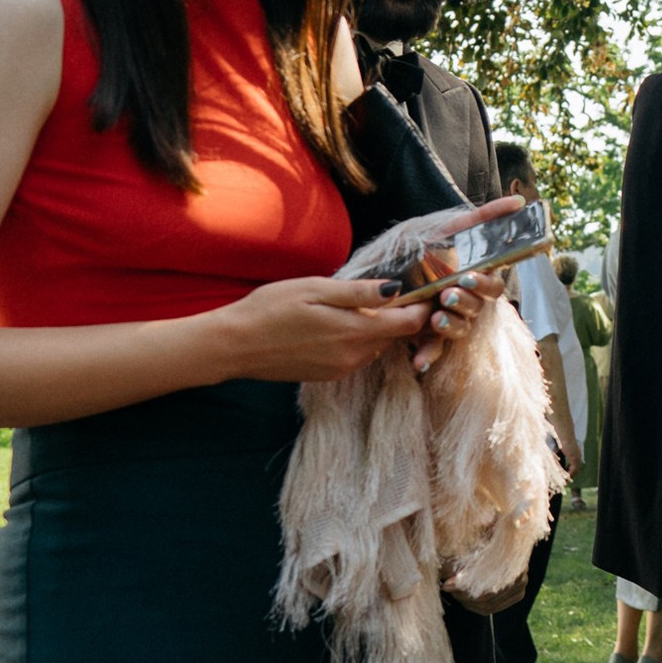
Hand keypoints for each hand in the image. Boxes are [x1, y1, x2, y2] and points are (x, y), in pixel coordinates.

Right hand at [215, 272, 440, 384]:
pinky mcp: (329, 374)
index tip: (427, 288)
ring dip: (380, 328)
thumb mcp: (316, 289)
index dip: (423, 305)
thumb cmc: (271, 309)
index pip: (410, 323)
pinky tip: (342, 322)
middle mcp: (354, 356)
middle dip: (405, 315)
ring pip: (377, 345)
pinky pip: (357, 355)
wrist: (235, 346)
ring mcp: (342, 368)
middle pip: (397, 336)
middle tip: (401, 289)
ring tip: (369, 303)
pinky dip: (360, 339)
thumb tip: (398, 289)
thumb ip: (359, 293)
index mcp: (355, 332)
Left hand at [392, 197, 525, 363]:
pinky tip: (417, 362)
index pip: (492, 286)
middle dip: (465, 302)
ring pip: (460, 329)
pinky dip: (428, 355)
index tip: (468, 277)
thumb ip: (485, 216)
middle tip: (447, 294)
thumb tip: (519, 203)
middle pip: (477, 308)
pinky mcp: (428, 336)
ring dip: (451, 325)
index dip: (484, 284)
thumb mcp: (448, 228)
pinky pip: (434, 350)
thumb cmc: (419, 246)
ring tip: (435, 318)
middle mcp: (464, 300)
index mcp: (472, 277)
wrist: (378, 267)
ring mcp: (448, 319)